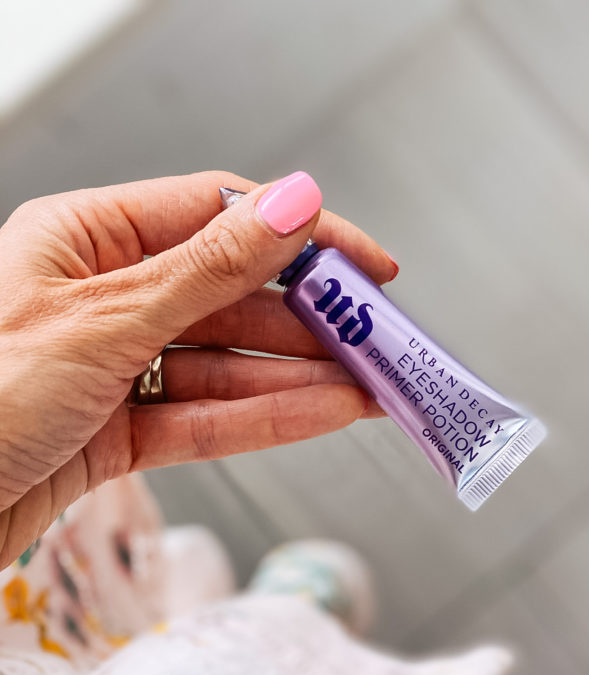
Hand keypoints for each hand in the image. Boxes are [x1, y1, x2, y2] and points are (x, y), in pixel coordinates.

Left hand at [0, 171, 395, 567]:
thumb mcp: (105, 319)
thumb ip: (208, 270)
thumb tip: (290, 206)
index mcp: (87, 238)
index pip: (219, 217)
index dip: (301, 237)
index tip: (365, 264)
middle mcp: (104, 297)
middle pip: (230, 297)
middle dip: (309, 322)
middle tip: (380, 341)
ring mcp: (113, 368)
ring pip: (224, 365)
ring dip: (298, 378)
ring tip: (371, 388)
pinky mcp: (116, 433)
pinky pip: (203, 417)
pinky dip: (262, 419)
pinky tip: (321, 415)